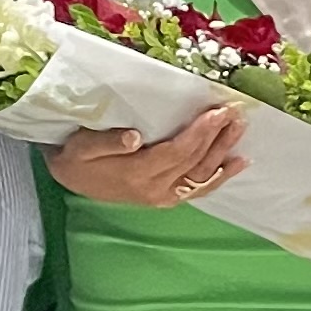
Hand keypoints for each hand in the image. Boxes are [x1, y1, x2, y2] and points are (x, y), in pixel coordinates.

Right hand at [49, 106, 242, 208]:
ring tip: (240, 129)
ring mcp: (163, 197)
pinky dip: (221, 176)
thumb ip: (107, 142)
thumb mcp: (82, 145)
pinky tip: (239, 162)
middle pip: (194, 161)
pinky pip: (199, 189)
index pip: (177, 151)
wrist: (70, 181)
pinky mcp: (167, 199)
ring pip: (202, 175)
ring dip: (224, 152)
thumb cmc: (77, 157)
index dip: (200, 132)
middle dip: (217, 136)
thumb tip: (133, 137)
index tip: (217, 112)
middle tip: (235, 112)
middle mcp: (154, 189)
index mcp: (136, 173)